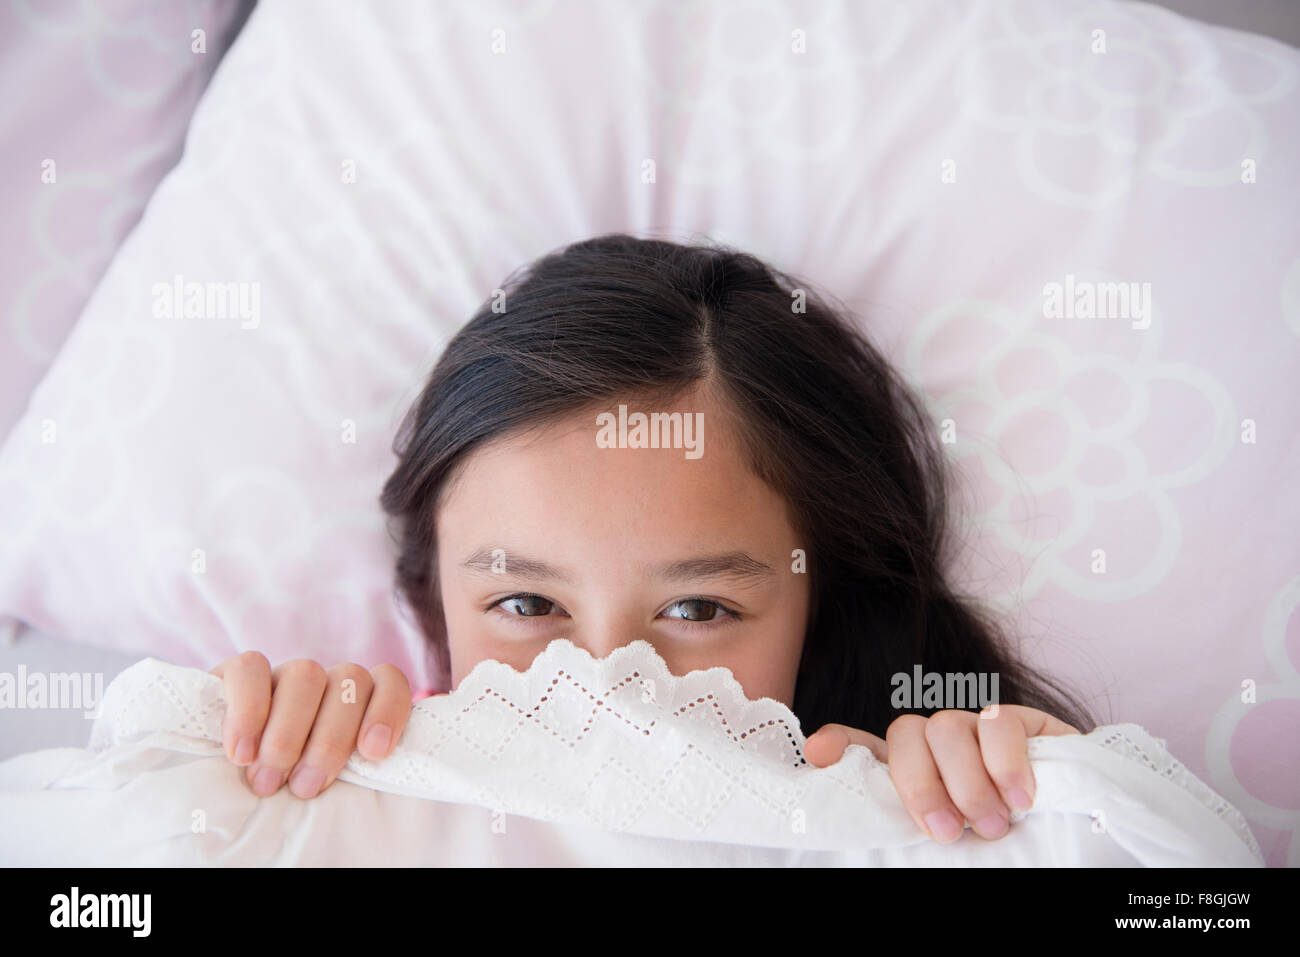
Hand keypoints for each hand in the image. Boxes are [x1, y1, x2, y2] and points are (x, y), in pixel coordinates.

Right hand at [209, 651, 412, 799]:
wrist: (211, 802)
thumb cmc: (287, 799)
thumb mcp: (330, 793)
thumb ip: (360, 778)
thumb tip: (386, 779)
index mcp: (357, 703)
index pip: (388, 681)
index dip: (388, 710)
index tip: (373, 753)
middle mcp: (324, 683)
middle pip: (349, 681)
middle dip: (330, 741)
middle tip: (304, 788)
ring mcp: (281, 675)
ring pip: (305, 674)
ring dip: (289, 733)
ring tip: (268, 783)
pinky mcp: (235, 676)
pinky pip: (248, 669)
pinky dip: (247, 711)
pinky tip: (242, 753)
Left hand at [803, 705, 1081, 842]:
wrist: (1084, 840)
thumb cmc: (1011, 852)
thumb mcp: (954, 844)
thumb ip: (911, 827)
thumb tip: (867, 831)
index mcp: (911, 772)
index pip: (861, 744)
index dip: (838, 744)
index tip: (819, 756)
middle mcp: (938, 744)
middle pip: (905, 733)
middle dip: (920, 785)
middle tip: (947, 833)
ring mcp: (978, 729)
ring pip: (947, 726)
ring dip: (967, 783)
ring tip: (993, 825)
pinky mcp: (1023, 722)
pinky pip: (999, 723)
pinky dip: (1006, 764)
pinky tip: (1022, 799)